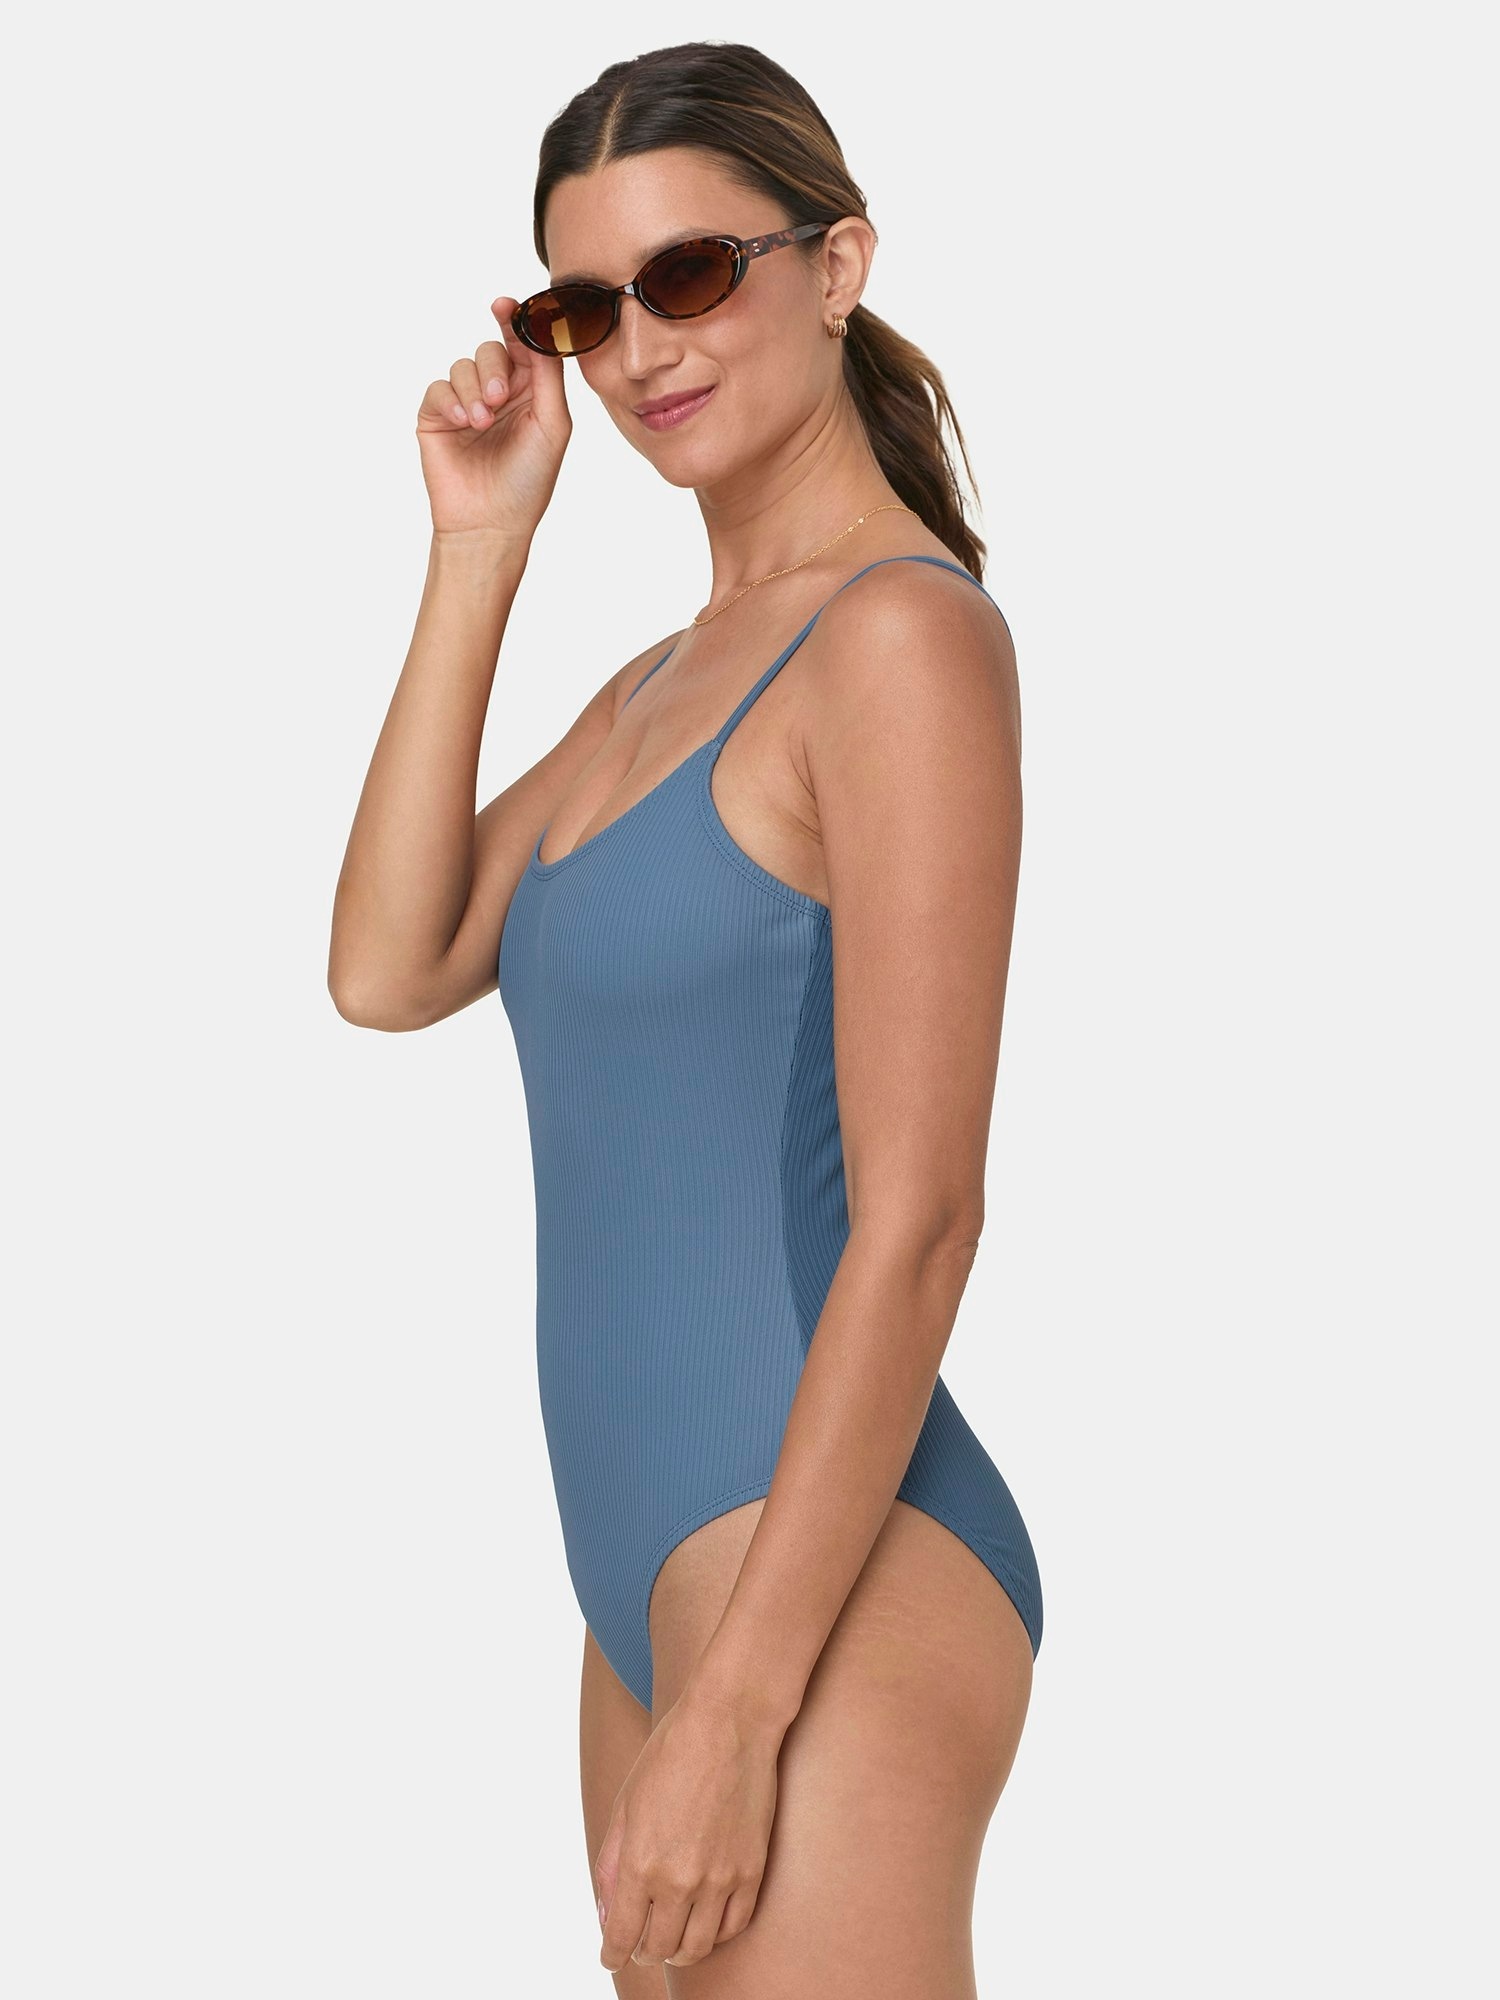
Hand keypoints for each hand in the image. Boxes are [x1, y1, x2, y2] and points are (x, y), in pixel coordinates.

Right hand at [414, 296, 572, 540]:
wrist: (491, 522)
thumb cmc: (528, 480)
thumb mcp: (551, 424)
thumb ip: (548, 374)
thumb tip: (541, 326)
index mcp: (530, 392)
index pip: (522, 346)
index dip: (515, 321)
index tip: (504, 306)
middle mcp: (497, 393)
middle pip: (491, 350)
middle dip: (494, 368)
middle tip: (500, 398)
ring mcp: (465, 403)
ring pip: (463, 366)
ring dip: (474, 390)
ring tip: (482, 422)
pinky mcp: (437, 417)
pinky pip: (438, 387)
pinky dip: (450, 399)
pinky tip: (463, 421)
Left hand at [594, 1681, 783, 1972]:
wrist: (730, 1722)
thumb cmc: (672, 1753)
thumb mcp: (626, 1803)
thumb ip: (611, 1863)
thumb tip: (607, 1911)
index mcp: (640, 1863)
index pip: (621, 1936)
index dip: (612, 1954)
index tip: (610, 1958)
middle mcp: (678, 1881)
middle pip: (659, 1948)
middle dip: (644, 1952)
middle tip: (641, 1945)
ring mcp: (719, 1879)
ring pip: (697, 1947)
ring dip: (679, 1951)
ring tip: (673, 1940)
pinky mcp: (752, 1872)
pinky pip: (734, 1926)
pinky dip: (716, 1933)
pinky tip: (707, 1922)